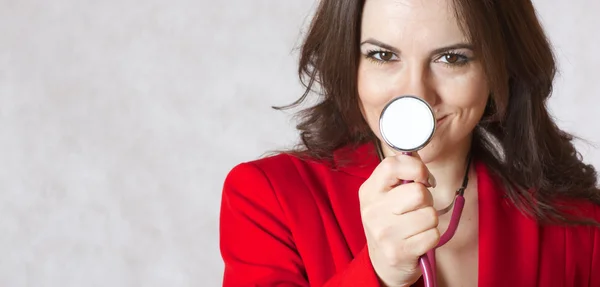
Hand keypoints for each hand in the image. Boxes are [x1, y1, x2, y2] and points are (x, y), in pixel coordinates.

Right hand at [358, 153, 438, 286]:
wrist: (381, 263)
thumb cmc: (390, 222)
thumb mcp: (385, 195)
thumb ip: (399, 174)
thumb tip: (417, 153)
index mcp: (369, 191)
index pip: (392, 165)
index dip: (416, 168)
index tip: (423, 178)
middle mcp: (372, 211)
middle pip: (418, 192)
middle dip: (426, 199)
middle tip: (417, 208)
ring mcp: (384, 233)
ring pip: (430, 214)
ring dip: (430, 220)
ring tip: (416, 226)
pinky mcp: (399, 252)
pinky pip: (433, 235)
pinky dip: (431, 237)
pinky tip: (417, 240)